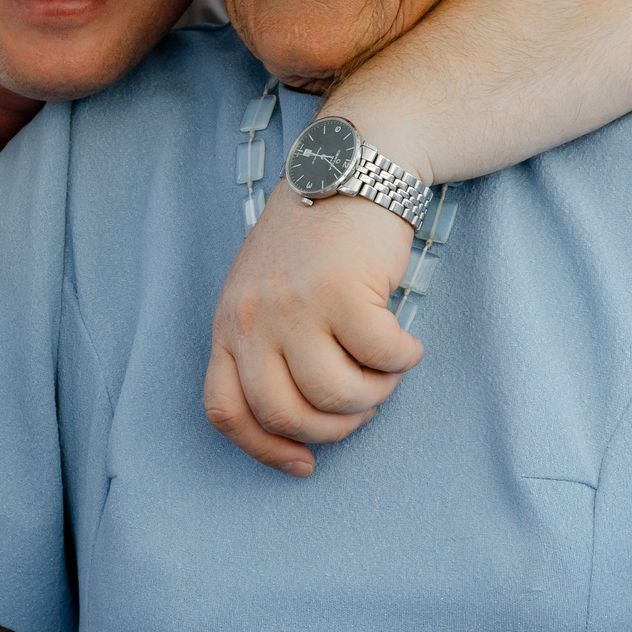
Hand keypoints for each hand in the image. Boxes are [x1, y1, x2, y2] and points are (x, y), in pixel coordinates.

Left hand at [203, 190, 423, 475]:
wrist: (349, 168)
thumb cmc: (315, 238)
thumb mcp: (267, 290)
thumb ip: (269, 346)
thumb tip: (301, 423)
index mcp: (229, 323)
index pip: (226, 410)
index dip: (265, 449)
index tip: (303, 463)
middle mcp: (252, 318)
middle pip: (284, 414)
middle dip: (334, 427)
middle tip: (361, 404)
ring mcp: (294, 306)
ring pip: (335, 396)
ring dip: (373, 394)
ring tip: (385, 367)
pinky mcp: (342, 292)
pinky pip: (381, 359)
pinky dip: (403, 359)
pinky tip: (405, 340)